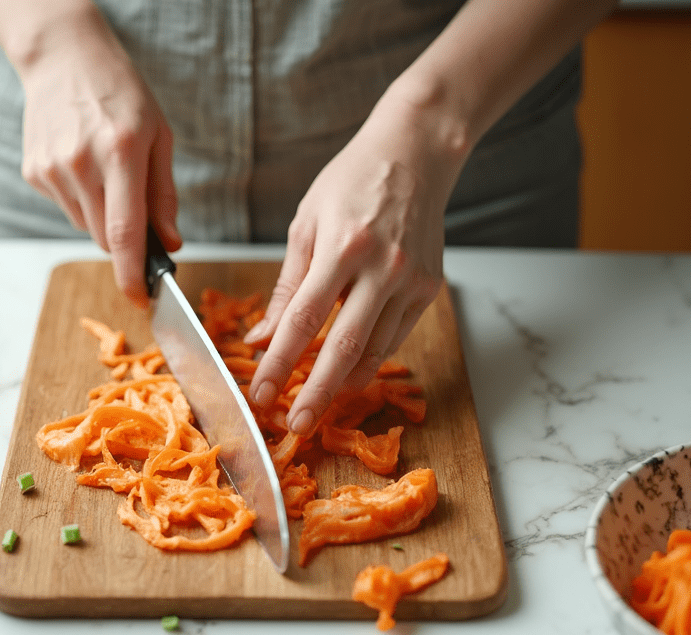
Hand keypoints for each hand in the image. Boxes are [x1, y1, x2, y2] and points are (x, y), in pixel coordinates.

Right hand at [12, 7, 180, 305]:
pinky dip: (81, 198)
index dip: (132, 274)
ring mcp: (51, 169)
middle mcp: (80, 164)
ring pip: (85, 226)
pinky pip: (66, 207)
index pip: (124, 232)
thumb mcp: (158, 135)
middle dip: (124, 240)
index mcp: (119, 153)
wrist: (62, 57)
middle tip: (135, 208)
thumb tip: (171, 244)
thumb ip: (163, 194)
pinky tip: (82, 162)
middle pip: (104, 238)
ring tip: (105, 170)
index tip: (141, 299)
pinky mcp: (33, 172)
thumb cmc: (120, 93)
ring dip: (102, 215)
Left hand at [244, 91, 466, 435]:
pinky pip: (395, 337)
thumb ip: (287, 287)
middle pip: (345, 346)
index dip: (280, 363)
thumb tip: (262, 337)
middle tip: (295, 425)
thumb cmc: (353, 181)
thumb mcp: (307, 223)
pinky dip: (369, 361)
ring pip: (375, 350)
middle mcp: (384, 267)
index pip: (303, 319)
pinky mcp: (429, 288)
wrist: (417, 153)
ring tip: (315, 405)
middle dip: (316, 392)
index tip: (261, 393)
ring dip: (343, 383)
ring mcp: (412, 280)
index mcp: (344, 246)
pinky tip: (347, 374)